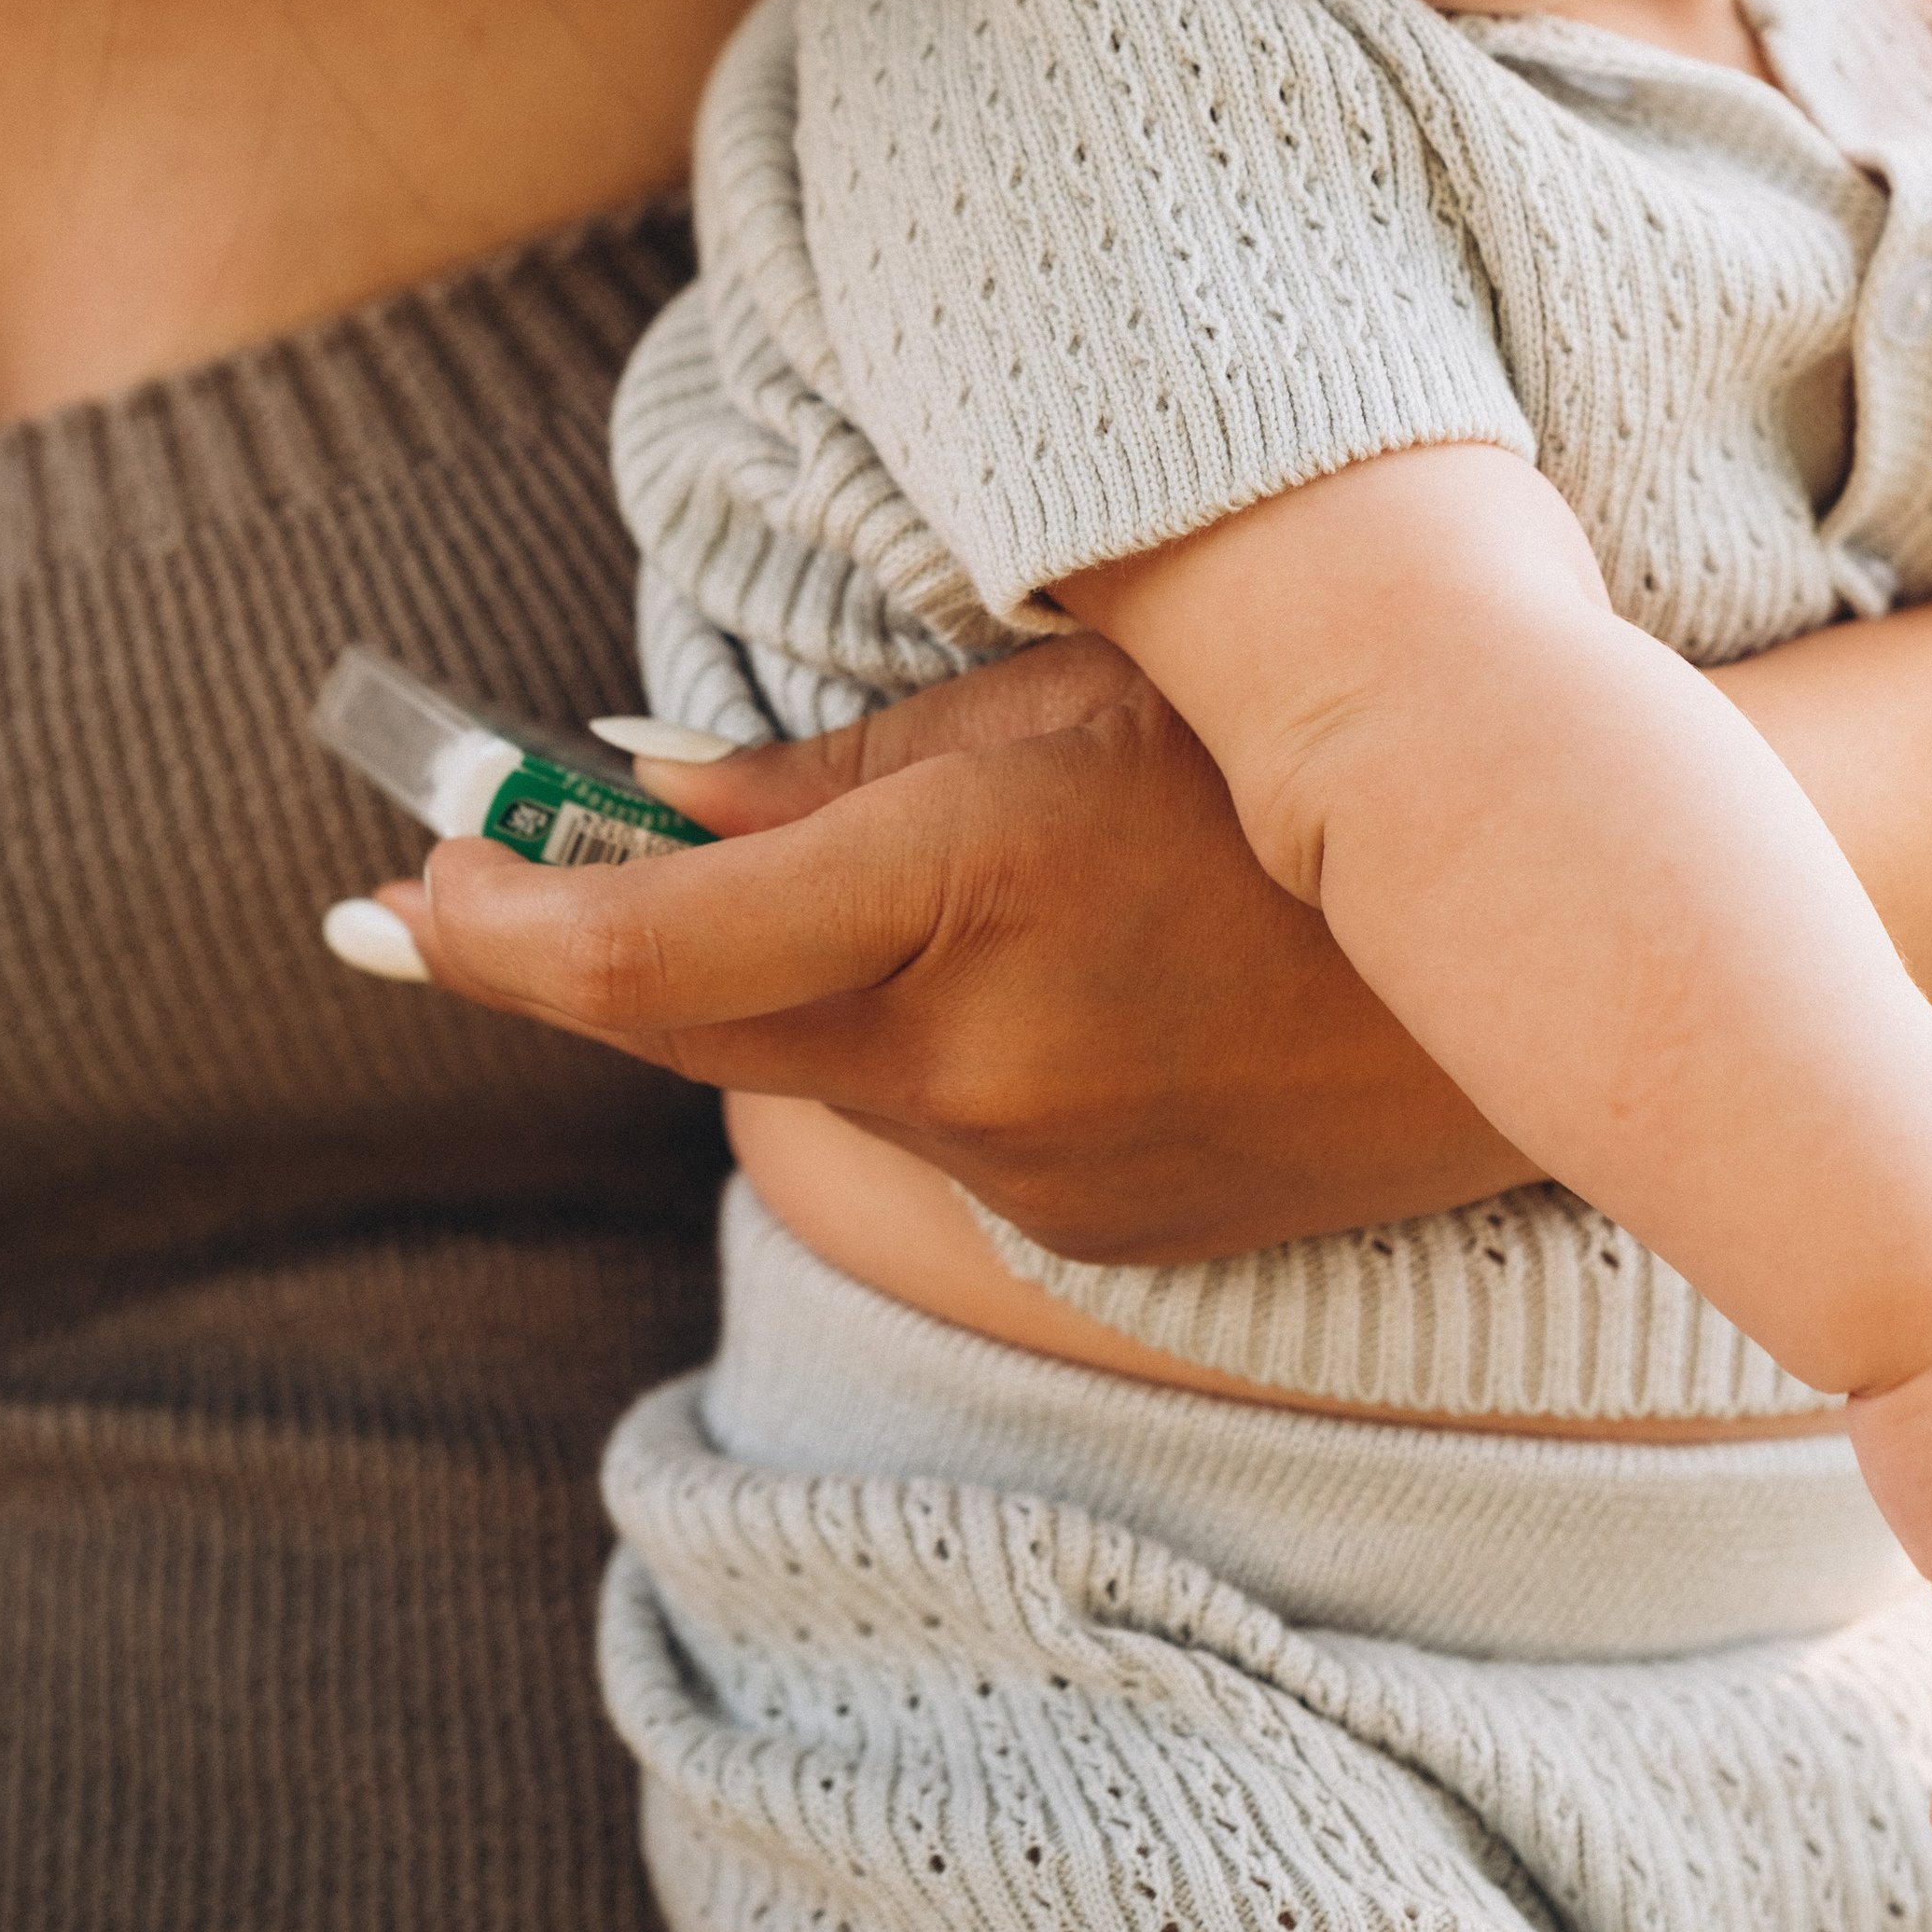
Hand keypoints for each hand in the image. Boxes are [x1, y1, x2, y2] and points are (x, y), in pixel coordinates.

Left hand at [391, 636, 1536, 1262]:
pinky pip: (917, 1132)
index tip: (395, 883)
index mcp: (963, 894)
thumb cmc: (1293, 756)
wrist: (1536, 938)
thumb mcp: (1055, 700)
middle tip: (460, 882)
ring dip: (743, 994)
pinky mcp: (1090, 1231)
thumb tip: (625, 794)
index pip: (639, 952)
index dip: (488, 924)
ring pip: (798, 1080)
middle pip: (677, 1035)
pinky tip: (980, 969)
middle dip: (557, 959)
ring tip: (795, 880)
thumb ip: (825, 775)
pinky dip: (881, 1050)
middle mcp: (975, 1065)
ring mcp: (1035, 1173)